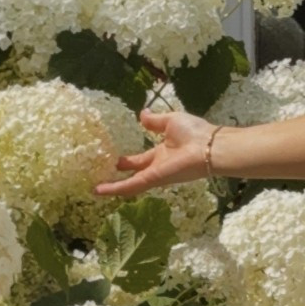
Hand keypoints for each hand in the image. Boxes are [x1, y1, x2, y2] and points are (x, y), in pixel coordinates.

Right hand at [92, 106, 213, 197]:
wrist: (208, 146)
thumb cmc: (195, 132)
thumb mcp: (171, 121)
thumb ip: (155, 121)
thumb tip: (142, 114)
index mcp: (162, 152)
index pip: (142, 159)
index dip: (129, 161)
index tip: (116, 160)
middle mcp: (158, 166)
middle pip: (135, 172)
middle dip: (121, 174)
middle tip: (104, 173)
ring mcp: (155, 175)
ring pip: (130, 184)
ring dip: (113, 187)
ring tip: (96, 190)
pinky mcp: (153, 179)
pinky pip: (131, 186)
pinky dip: (115, 189)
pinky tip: (100, 191)